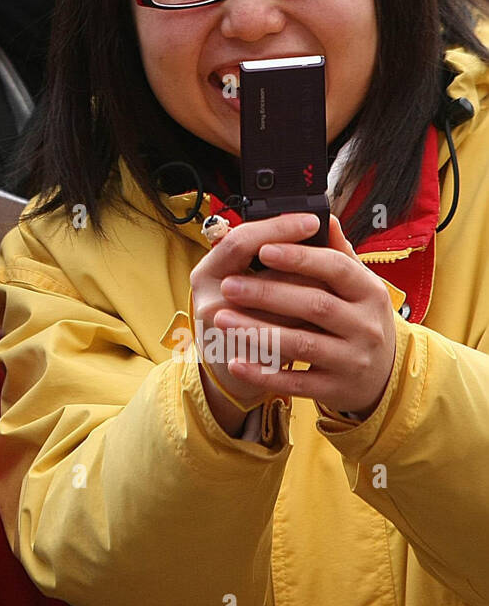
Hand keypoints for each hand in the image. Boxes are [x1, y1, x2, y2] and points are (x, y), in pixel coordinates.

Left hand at [190, 214, 396, 423]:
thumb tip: (324, 216)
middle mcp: (366, 326)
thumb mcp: (359, 287)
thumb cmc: (359, 320)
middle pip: (314, 304)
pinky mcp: (336, 389)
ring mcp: (352, 360)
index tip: (263, 249)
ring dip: (258, 331)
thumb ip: (339, 254)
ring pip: (301, 343)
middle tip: (228, 285)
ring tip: (222, 319)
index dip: (300, 258)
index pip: (336, 268)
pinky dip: (265, 373)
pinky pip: (296, 383)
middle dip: (267, 293)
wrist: (384, 378)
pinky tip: (237, 361)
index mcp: (369, 292)